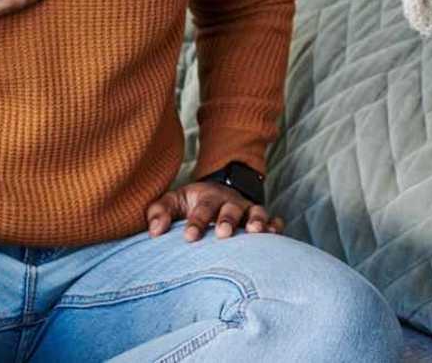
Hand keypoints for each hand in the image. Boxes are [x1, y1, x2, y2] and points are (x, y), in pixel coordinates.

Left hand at [147, 181, 283, 241]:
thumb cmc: (191, 204)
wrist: (216, 193)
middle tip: (222, 234)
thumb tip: (154, 231)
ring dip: (257, 221)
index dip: (196, 221)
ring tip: (255, 232)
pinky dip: (276, 226)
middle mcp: (229, 202)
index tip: (188, 237)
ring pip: (256, 212)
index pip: (202, 208)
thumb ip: (159, 213)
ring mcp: (248, 210)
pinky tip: (275, 234)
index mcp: (207, 197)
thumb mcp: (173, 202)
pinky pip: (273, 220)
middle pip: (231, 208)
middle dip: (227, 220)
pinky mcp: (262, 219)